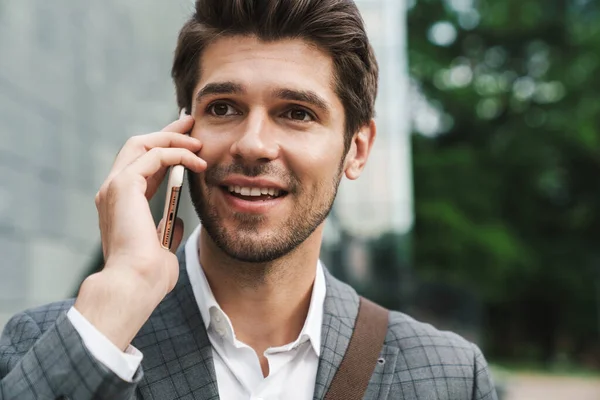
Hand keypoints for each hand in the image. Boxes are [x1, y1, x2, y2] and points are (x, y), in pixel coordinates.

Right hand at [74, 115, 205, 349]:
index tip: (188, 141)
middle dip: (168, 132)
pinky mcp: (123, 186)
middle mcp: (113, 190)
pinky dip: (177, 153)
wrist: (134, 285)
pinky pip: (154, 156)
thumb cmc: (149, 275)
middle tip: (192, 123)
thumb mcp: (163, 246)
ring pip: (143, 144)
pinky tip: (197, 160)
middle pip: (140, 146)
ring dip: (173, 138)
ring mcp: (115, 186)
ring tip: (198, 140)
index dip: (165, 149)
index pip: (142, 164)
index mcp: (121, 203)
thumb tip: (177, 220)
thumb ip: (166, 228)